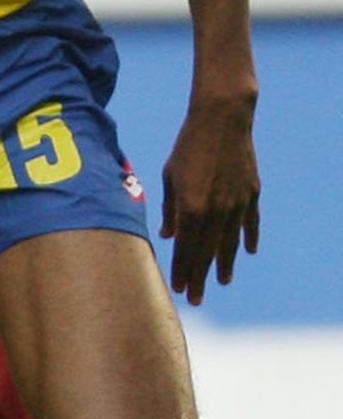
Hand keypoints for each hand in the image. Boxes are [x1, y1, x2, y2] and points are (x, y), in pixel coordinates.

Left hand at [160, 92, 259, 303]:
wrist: (222, 119)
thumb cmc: (188, 146)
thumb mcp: (170, 177)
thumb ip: (170, 209)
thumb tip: (168, 236)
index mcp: (192, 207)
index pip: (185, 248)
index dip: (181, 270)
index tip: (177, 289)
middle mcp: (216, 211)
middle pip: (206, 252)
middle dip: (199, 277)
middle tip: (195, 298)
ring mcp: (237, 204)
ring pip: (230, 243)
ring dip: (225, 264)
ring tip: (223, 281)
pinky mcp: (251, 194)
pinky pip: (250, 223)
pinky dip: (249, 238)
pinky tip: (248, 252)